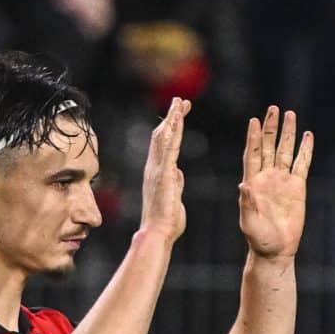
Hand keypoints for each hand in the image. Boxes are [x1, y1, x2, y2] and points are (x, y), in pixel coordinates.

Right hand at [142, 95, 188, 243]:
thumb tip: (178, 173)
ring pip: (164, 137)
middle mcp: (154, 167)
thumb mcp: (174, 197)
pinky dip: (174, 131)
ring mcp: (157, 169)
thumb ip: (175, 183)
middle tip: (180, 101)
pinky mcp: (163, 174)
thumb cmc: (167, 221)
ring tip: (179, 102)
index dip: (172, 129)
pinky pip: (169, 147)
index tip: (180, 115)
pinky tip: (178, 118)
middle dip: (171, 117)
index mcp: (158, 173)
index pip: (165, 145)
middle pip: (162, 136)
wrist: (158, 233)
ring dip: (172, 119)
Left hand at [237, 103, 312, 259]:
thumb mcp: (249, 222)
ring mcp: (283, 181)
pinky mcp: (298, 187)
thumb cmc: (258, 239)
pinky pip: (302, 164)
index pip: (253, 154)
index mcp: (253, 182)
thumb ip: (246, 203)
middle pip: (269, 146)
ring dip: (287, 133)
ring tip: (290, 114)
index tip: (254, 121)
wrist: (276, 250)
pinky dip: (305, 150)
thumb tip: (243, 185)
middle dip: (271, 127)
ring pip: (285, 151)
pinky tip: (308, 136)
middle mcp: (267, 177)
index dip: (253, 137)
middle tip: (273, 108)